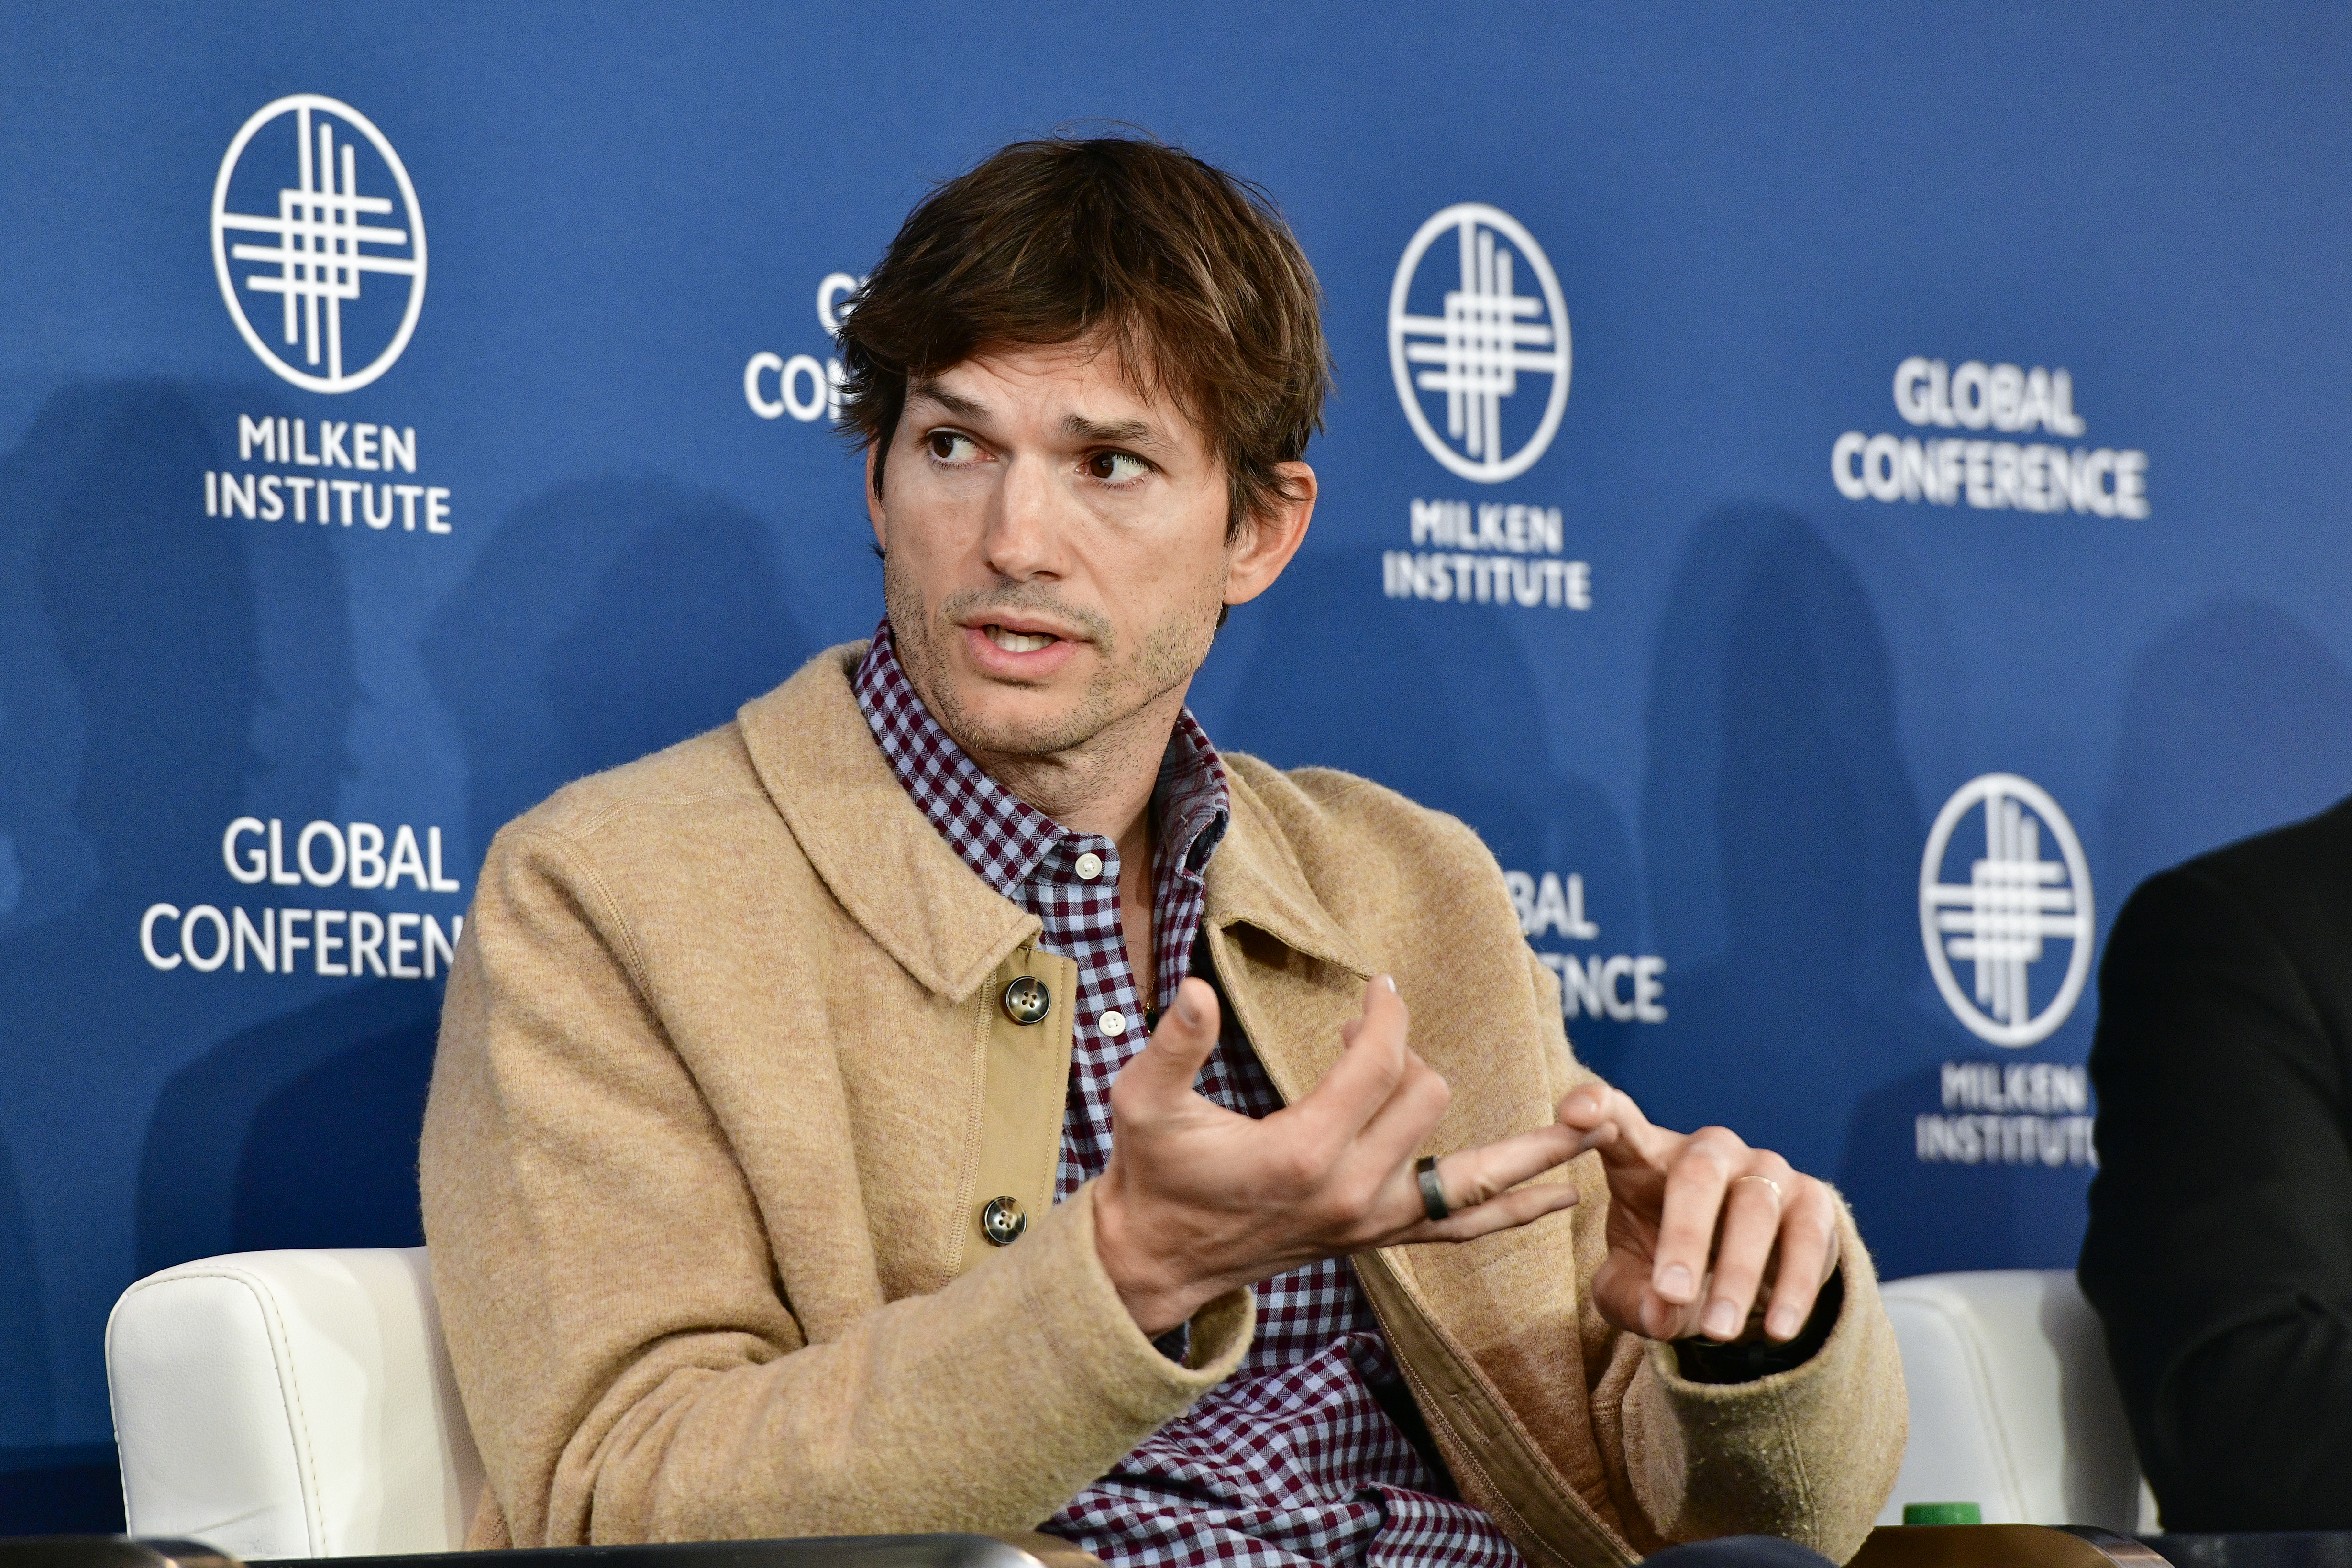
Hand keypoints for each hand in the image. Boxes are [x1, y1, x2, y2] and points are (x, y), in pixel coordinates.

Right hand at [1093, 975, 1583, 1334]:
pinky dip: (1514, 1210)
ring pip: (1474, 1174)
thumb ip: (1173, 1046)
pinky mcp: (1380, 1237)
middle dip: (1403, 1049)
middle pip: (1425, 1095)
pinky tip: (1561, 1195)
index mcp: (1303, 1152)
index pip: (1379, 1062)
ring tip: (1595, 1117)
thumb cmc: (1152, 1173)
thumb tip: (1196, 990)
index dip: (1385, 1013)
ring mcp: (1373, 1222)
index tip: (1376, 985)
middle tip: (1366, 1027)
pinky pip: (1463, 1226)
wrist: (1156, 1258)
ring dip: (1534, 1147)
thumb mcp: (1144, 1104)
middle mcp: (1352, 1193)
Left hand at [1557, 1084, 1840, 1342]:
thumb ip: (1631, 1298)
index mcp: (1647, 1156)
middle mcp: (1708, 1150)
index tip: (1574, 1114)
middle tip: (1671, 1292)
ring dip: (1737, 1272)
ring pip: (1755, 1206)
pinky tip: (1776, 1330)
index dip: (1598, 1108)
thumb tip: (1661, 1314)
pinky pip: (1808, 1237)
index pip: (1619, 1119)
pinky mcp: (1812, 1199)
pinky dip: (1794, 1287)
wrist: (1744, 1282)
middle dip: (1684, 1235)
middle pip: (1697, 1173)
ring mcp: (1764, 1169)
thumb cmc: (1668, 1268)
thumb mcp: (1633, 1289)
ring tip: (1718, 1331)